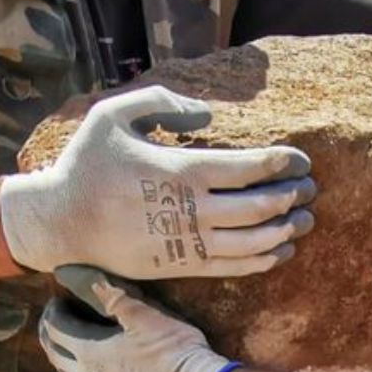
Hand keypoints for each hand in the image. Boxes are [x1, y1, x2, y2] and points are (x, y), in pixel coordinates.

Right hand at [0, 85, 315, 278]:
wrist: (62, 222)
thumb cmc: (87, 163)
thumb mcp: (114, 115)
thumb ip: (163, 104)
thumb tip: (208, 115)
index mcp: (182, 171)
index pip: (250, 168)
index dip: (282, 164)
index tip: (300, 160)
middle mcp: (192, 210)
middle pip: (260, 206)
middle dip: (292, 196)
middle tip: (309, 188)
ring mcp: (189, 243)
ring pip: (254, 241)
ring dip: (285, 230)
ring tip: (303, 219)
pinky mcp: (183, 266)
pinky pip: (234, 267)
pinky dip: (263, 260)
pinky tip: (280, 250)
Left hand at [39, 266, 233, 371]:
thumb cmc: (171, 352)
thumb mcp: (142, 314)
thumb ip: (108, 294)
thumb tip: (74, 275)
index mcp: (87, 352)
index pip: (56, 329)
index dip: (54, 312)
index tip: (59, 299)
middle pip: (56, 356)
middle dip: (51, 336)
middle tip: (57, 320)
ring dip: (65, 361)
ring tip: (70, 348)